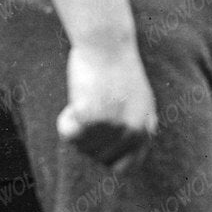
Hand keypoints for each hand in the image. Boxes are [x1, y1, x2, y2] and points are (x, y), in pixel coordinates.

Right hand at [57, 42, 157, 169]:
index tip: (97, 144)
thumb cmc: (119, 69)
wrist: (108, 44)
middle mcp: (132, 131)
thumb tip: (130, 158)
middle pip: (98, 159)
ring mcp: (114, 125)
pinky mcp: (93, 115)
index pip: (125, 168)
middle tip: (87, 114)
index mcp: (145, 130)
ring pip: (81, 147)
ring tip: (83, 103)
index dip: (107, 160)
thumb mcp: (140, 101)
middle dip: (87, 142)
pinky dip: (65, 121)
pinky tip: (74, 102)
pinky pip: (68, 133)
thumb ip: (138, 128)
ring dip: (75, 130)